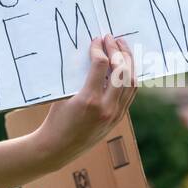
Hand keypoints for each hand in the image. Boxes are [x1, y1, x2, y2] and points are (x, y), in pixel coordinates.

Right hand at [34, 36, 136, 165]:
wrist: (58, 149)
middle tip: (112, 38)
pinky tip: (125, 67)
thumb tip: (91, 54)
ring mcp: (115, 115)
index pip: (102, 65)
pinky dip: (129, 78)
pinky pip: (130, 94)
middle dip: (119, 51)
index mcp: (89, 99)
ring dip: (129, 63)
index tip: (96, 40)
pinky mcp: (118, 119)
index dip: (99, 49)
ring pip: (131, 83)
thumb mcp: (62, 95)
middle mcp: (106, 108)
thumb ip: (78, 77)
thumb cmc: (55, 120)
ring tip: (122, 48)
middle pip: (122, 72)